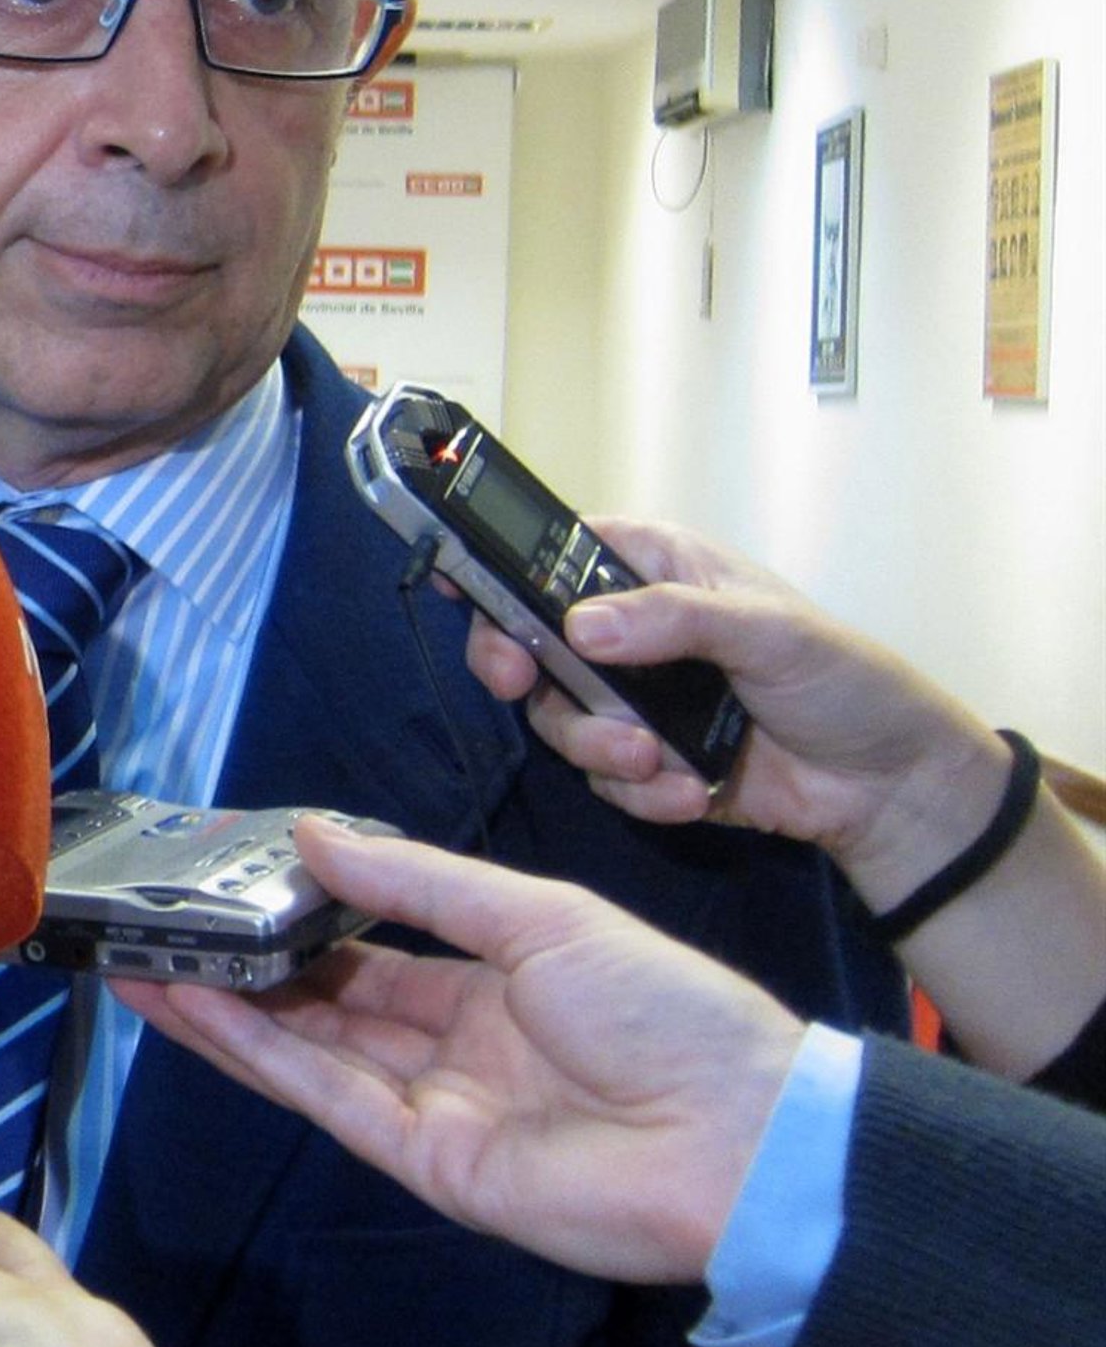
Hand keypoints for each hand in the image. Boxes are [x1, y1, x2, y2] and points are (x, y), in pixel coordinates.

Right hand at [115, 817, 805, 1283]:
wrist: (742, 1138)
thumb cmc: (663, 1008)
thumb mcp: (541, 916)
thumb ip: (420, 883)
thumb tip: (311, 835)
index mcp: (495, 981)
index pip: (376, 947)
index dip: (305, 917)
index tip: (233, 884)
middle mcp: (454, 1045)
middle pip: (328, 1002)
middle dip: (248, 967)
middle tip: (162, 930)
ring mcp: (435, 1106)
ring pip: (310, 1051)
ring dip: (228, 1011)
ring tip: (146, 965)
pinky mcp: (427, 1162)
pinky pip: (328, 1099)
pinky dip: (260, 1056)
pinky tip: (200, 1012)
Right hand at [459, 521, 1105, 1076]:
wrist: (890, 789)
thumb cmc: (844, 680)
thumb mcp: (768, 630)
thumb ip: (674, 619)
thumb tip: (579, 627)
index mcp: (657, 571)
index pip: (557, 553)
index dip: (500, 564)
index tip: (455, 585)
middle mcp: (631, 632)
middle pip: (531, 640)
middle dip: (519, 668)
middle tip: (518, 685)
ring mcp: (635, 702)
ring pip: (559, 718)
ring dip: (594, 744)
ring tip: (654, 760)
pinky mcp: (648, 768)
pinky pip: (604, 780)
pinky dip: (640, 792)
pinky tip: (693, 794)